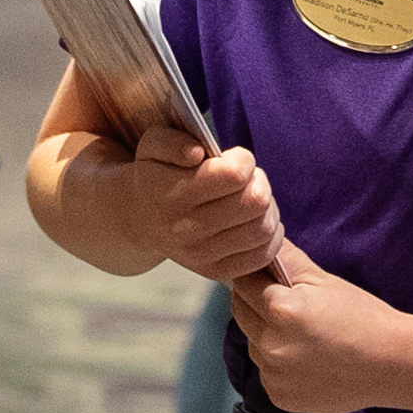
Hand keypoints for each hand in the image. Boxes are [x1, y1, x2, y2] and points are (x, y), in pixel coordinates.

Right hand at [129, 126, 283, 281]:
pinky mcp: (216, 272)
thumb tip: (196, 153)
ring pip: (263, 228)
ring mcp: (200, 255)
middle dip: (259, 182)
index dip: (243, 160)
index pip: (233, 175)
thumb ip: (173, 141)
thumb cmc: (158, 175)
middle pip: (255, 202)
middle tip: (246, 179)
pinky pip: (262, 255)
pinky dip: (270, 236)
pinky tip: (254, 221)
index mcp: (170, 194)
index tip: (235, 159)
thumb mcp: (154, 145)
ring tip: (251, 198)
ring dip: (267, 208)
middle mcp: (184, 229)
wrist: (142, 220)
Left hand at [228, 237, 412, 412]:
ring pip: (253, 345)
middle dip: (255, 304)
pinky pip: (268, 373)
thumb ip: (289, 260)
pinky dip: (279, 365)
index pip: (244, 283)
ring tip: (301, 334)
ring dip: (266, 335)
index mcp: (282, 310)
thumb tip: (265, 241)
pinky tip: (307, 358)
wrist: (393, 364)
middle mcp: (272, 345)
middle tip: (285, 303)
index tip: (264, 277)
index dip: (253, 277)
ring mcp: (275, 375)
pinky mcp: (281, 397)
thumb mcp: (325, 281)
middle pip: (241, 314)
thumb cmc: (364, 318)